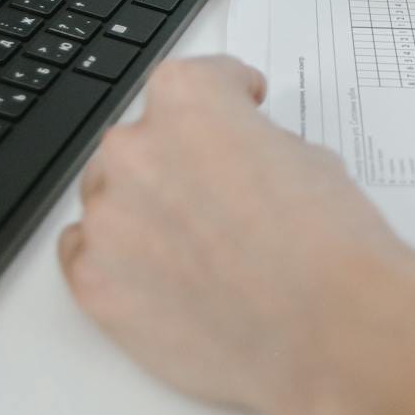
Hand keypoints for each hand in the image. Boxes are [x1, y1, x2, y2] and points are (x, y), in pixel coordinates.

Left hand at [57, 56, 403, 414]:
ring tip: (200, 251)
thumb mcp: (308, 158)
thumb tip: (236, 161)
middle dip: (179, 164)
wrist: (329, 333)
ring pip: (111, 199)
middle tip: (223, 199)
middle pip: (142, 143)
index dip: (227, 97)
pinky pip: (85, 253)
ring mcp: (106, 219)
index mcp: (187, 101)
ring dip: (145, 212)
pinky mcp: (93, 283)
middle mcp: (134, 149)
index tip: (241, 109)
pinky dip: (118, 259)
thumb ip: (253, 144)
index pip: (193, 81)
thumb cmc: (329, 247)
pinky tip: (165, 277)